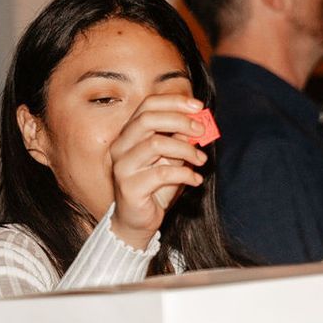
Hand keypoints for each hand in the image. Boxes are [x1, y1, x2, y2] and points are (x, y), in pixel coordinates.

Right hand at [108, 92, 207, 248]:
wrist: (137, 221)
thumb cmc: (155, 187)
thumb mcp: (170, 159)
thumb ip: (179, 141)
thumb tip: (197, 123)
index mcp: (128, 134)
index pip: (147, 106)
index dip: (174, 102)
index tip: (198, 107)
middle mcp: (120, 147)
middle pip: (148, 120)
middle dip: (180, 121)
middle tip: (201, 132)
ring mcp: (122, 167)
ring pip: (156, 144)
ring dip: (186, 150)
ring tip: (201, 161)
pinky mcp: (129, 187)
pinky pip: (162, 173)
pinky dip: (185, 175)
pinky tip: (196, 180)